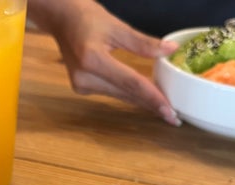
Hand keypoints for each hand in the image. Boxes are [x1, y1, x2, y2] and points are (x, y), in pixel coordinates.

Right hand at [27, 0, 180, 124]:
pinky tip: (144, 99)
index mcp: (93, 59)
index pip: (130, 83)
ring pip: (120, 96)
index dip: (153, 97)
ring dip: (142, 102)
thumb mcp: (117, 26)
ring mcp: (82, 86)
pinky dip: (128, 95)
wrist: (60, 19)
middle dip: (151, 105)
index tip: (170, 112)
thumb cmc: (86, 17)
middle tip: (173, 118)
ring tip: (164, 110)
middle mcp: (86, 78)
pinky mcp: (82, 88)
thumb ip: (143, 43)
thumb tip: (170, 50)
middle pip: (126, 94)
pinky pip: (112, 93)